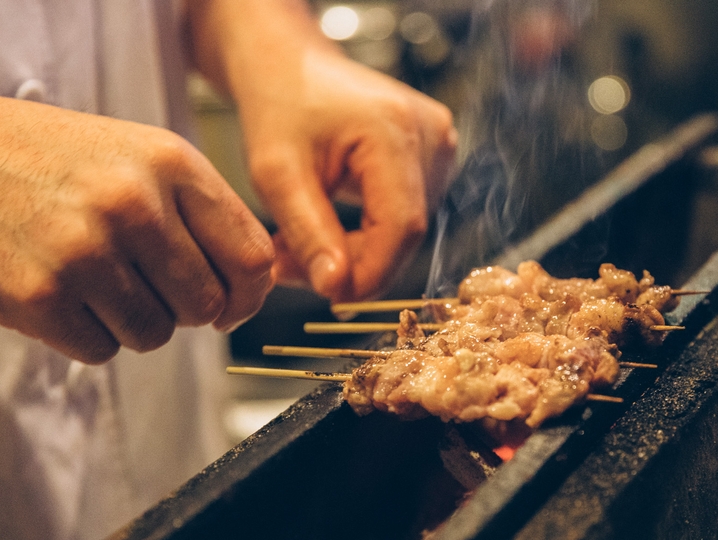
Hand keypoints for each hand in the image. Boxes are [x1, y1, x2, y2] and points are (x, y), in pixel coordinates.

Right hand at [0, 94, 273, 363]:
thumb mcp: (141, 157)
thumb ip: (202, 215)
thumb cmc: (57, 162)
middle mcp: (134, 203)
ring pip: (155, 335)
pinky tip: (61, 290)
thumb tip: (253, 289)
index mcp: (172, 164)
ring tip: (96, 279)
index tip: (230, 304)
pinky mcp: (38, 295)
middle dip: (181, 307)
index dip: (248, 296)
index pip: (252, 259)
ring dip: (132, 322)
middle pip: (205, 306)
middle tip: (143, 281)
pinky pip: (100, 351)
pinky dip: (85, 334)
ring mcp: (84, 250)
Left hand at [188, 0, 456, 302]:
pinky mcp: (434, 155)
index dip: (369, 273)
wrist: (290, 66)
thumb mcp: (278, 173)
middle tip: (292, 267)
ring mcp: (439, 144)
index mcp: (396, 131)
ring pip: (404, 230)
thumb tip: (337, 291)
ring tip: (300, 242)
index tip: (326, 294)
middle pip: (405, 232)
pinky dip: (367, 232)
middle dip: (353, 263)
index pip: (402, 227)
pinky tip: (327, 225)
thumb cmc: (279, 105)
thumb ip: (309, 233)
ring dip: (355, 250)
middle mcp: (432, 136)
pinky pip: (406, 214)